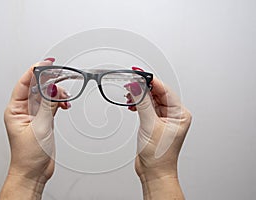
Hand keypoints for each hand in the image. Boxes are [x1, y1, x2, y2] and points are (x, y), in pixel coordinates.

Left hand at [0, 59, 69, 198]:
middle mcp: (24, 110)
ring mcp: (35, 115)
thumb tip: (51, 87)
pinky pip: (52, 105)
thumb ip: (47, 105)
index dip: (36, 70)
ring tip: (65, 99)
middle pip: (38, 88)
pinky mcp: (44, 120)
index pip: (25, 83)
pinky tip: (65, 105)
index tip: (47, 63)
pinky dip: (60, 103)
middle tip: (63, 80)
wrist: (34, 172)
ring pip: (47, 96)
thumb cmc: (28, 155)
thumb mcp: (39, 127)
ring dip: (58, 95)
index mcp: (15, 109)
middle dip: (51, 83)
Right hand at [130, 77, 191, 198]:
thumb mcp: (150, 125)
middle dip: (143, 88)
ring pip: (150, 100)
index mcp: (180, 114)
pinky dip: (138, 104)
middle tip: (130, 83)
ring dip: (139, 96)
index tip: (139, 73)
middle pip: (157, 93)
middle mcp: (173, 114)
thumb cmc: (160, 156)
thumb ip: (143, 103)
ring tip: (128, 95)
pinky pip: (146, 107)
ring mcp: (163, 118)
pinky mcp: (154, 122)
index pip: (164, 90)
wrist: (154, 172)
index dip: (151, 80)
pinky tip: (131, 104)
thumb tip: (136, 86)